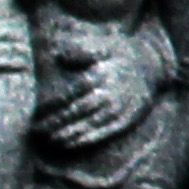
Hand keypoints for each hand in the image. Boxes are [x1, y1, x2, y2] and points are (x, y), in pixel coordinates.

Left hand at [34, 35, 155, 155]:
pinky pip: (102, 133)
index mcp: (104, 73)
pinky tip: (67, 144)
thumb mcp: (104, 44)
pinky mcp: (125, 121)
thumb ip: (81, 47)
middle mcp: (112, 92)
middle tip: (36, 128)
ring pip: (88, 124)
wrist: (151, 68)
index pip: (74, 90)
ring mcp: (120, 108)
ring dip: (66, 133)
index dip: (54, 101)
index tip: (37, 108)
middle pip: (78, 110)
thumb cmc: (119, 55)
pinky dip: (83, 140)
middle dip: (55, 121)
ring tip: (47, 138)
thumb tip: (57, 53)